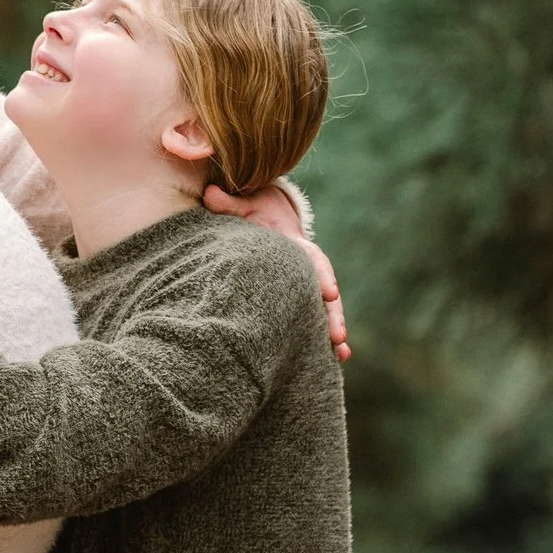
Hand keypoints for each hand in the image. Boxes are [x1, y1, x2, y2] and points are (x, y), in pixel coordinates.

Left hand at [203, 183, 350, 360]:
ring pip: (325, 308)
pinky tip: (337, 360)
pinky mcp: (302, 296)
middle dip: (333, 314)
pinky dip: (324, 337)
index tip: (330, 293)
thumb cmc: (255, 211)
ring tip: (343, 354)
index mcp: (296, 246)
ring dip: (333, 330)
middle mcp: (307, 267)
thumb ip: (228, 203)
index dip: (321, 276)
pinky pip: (314, 317)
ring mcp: (307, 283)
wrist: (270, 213)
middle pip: (325, 292)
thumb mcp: (244, 205)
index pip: (313, 261)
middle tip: (338, 337)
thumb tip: (209, 193)